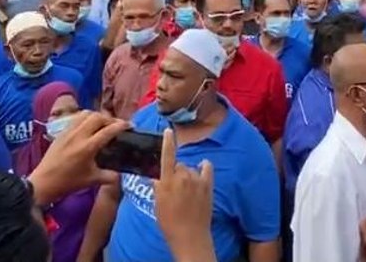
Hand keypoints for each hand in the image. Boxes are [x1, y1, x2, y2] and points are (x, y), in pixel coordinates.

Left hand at [28, 111, 130, 205]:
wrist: (44, 182)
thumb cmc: (69, 182)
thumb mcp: (93, 180)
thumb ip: (110, 176)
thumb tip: (122, 174)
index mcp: (88, 147)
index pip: (108, 130)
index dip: (121, 125)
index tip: (130, 125)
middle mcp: (79, 135)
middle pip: (98, 117)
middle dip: (110, 119)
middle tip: (117, 125)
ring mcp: (69, 132)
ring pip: (86, 114)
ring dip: (97, 116)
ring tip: (103, 124)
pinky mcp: (61, 132)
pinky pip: (76, 118)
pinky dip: (86, 118)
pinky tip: (88, 127)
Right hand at [153, 128, 215, 257]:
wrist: (189, 235)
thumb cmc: (169, 222)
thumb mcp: (158, 203)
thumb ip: (158, 186)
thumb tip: (157, 175)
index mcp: (167, 181)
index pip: (167, 156)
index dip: (168, 142)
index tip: (168, 131)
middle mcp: (183, 177)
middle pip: (179, 165)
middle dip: (176, 172)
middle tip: (175, 188)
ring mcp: (197, 180)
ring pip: (191, 169)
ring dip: (189, 175)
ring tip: (187, 191)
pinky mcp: (208, 185)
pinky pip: (207, 168)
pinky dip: (204, 167)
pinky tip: (202, 168)